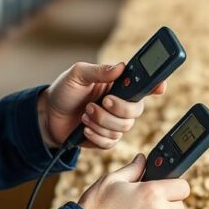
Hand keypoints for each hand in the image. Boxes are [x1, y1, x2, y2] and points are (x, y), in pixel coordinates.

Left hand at [39, 62, 166, 149]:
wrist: (48, 116)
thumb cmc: (64, 91)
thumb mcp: (77, 74)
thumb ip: (99, 71)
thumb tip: (120, 67)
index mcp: (119, 84)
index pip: (144, 84)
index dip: (157, 85)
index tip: (160, 87)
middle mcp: (121, 103)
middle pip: (137, 110)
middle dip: (118, 109)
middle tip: (101, 102)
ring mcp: (115, 122)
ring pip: (123, 128)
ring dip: (101, 121)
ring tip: (85, 113)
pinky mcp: (107, 138)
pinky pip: (111, 142)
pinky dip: (96, 135)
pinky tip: (85, 128)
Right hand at [78, 154, 189, 208]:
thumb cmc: (96, 207)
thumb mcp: (112, 180)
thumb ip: (133, 169)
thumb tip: (143, 159)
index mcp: (152, 192)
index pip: (183, 187)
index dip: (175, 185)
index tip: (166, 187)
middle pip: (180, 206)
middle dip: (168, 202)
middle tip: (149, 202)